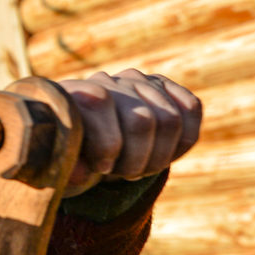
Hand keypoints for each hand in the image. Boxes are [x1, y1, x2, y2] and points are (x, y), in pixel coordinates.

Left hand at [57, 69, 201, 196]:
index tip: (101, 168)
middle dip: (137, 160)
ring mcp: (137, 81)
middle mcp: (108, 80)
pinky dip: (184, 140)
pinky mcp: (163, 86)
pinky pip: (191, 107)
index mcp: (74, 92)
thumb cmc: (73, 154)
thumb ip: (67, 165)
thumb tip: (79, 173)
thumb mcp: (63, 161)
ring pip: (171, 120)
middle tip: (124, 174)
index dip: (106, 146)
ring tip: (141, 168)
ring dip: (160, 157)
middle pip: (142, 120)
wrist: (85, 140)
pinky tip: (165, 154)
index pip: (99, 104)